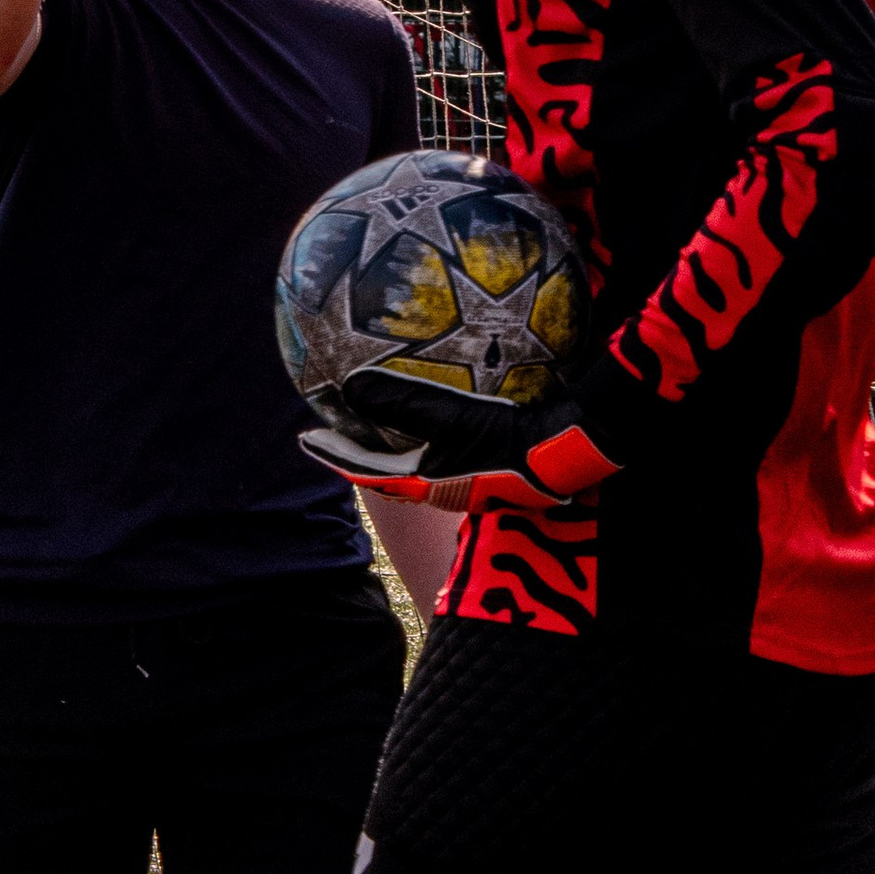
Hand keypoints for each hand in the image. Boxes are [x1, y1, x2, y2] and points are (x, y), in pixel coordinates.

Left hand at [301, 367, 620, 512]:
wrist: (568, 452)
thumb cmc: (509, 439)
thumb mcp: (452, 417)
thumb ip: (403, 403)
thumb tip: (350, 387)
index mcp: (424, 483)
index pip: (364, 471)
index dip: (334, 454)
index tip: (306, 439)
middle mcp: (439, 486)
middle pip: (384, 469)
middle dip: (357, 448)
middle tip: (333, 427)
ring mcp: (464, 477)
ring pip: (413, 458)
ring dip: (390, 439)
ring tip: (374, 414)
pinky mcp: (486, 463)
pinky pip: (440, 443)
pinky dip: (423, 428)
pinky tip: (436, 397)